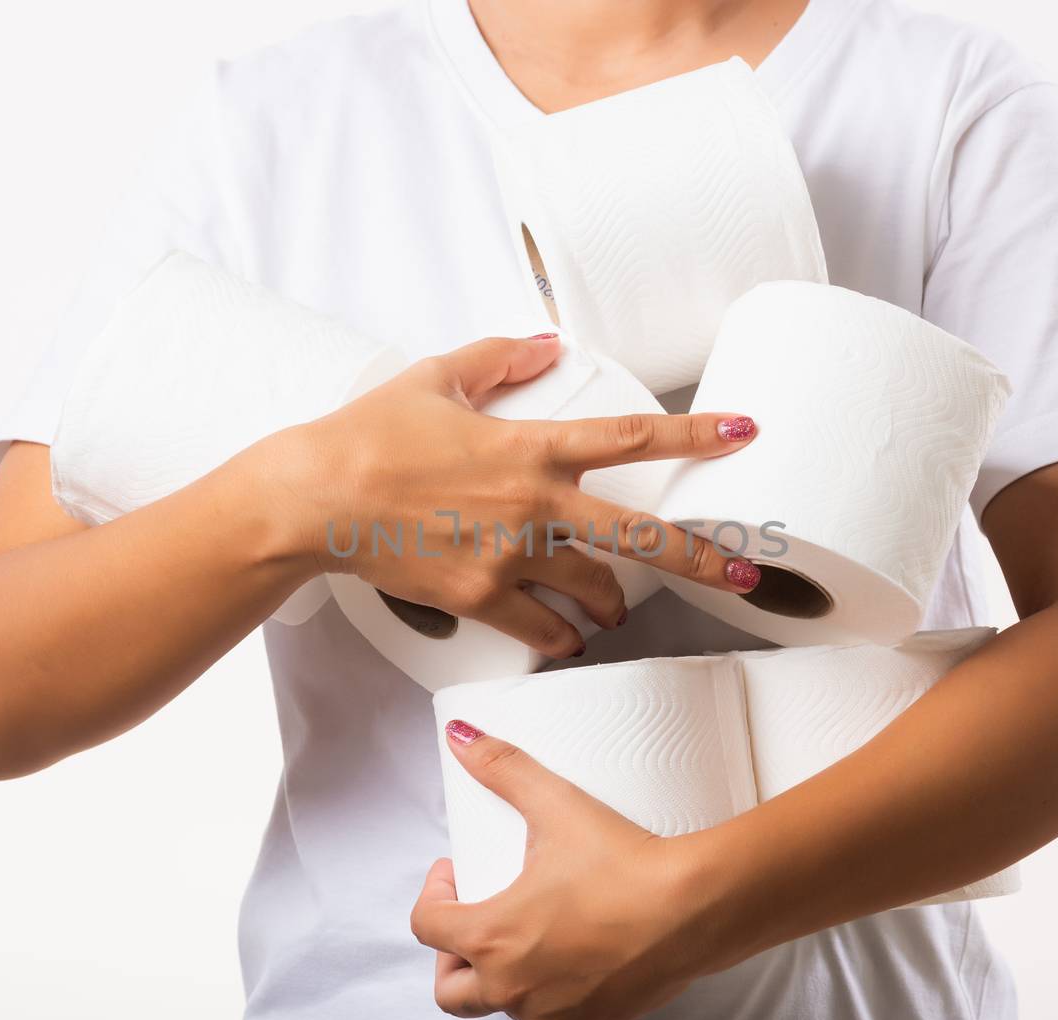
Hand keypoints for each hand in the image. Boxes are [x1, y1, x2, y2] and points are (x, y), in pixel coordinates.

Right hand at [256, 334, 761, 657]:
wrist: (313, 501)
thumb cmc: (368, 436)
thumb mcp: (436, 379)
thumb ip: (498, 359)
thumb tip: (544, 343)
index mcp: (531, 447)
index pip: (633, 437)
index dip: (696, 434)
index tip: (744, 433)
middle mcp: (534, 506)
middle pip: (642, 540)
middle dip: (703, 562)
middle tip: (744, 579)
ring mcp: (510, 558)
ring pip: (595, 594)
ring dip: (614, 605)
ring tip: (617, 610)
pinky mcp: (481, 600)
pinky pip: (543, 632)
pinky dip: (561, 638)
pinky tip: (566, 638)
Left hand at [409, 720, 719, 1019]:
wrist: (695, 909)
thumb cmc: (625, 864)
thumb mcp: (555, 804)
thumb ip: (502, 767)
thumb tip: (460, 735)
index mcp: (491, 938)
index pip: (426, 926)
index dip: (433, 894)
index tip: (457, 873)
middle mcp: (513, 989)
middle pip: (450, 990)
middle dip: (452, 956)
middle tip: (477, 917)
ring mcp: (552, 1015)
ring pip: (503, 1006)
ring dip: (502, 976)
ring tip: (527, 933)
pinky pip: (553, 1019)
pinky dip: (549, 995)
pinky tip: (568, 959)